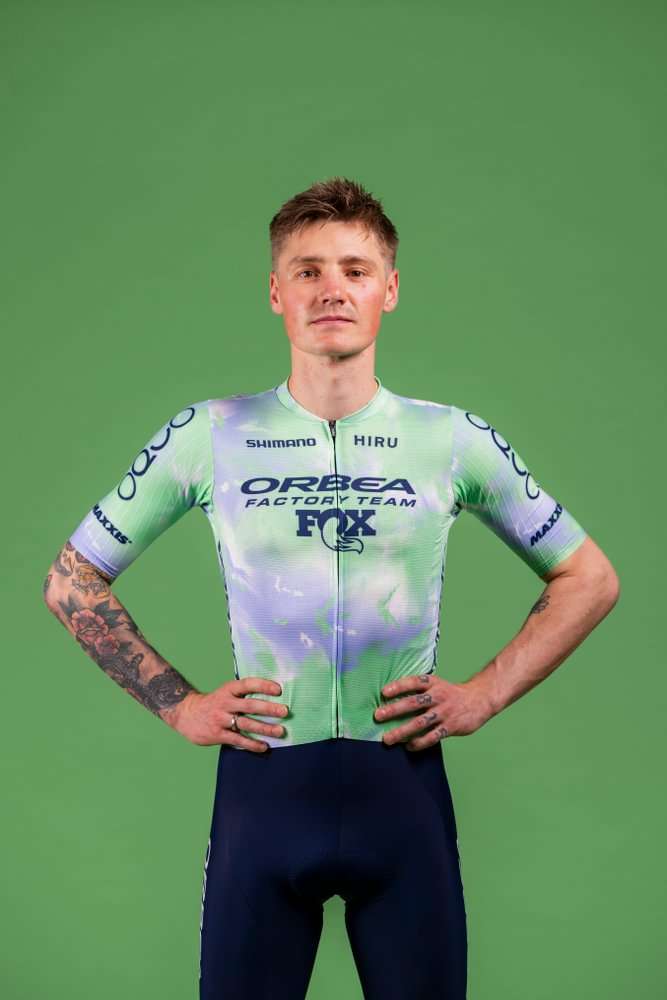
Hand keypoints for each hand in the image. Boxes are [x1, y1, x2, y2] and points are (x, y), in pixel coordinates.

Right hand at [168, 677, 288, 750]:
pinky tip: (264, 747)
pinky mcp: (218, 734)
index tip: (279, 690)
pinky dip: (252, 744)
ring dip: (265, 728)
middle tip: (285, 711)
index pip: (248, 684)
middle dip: (269, 709)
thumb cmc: (214, 703)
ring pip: (246, 724)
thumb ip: (243, 694)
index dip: (263, 686)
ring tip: (280, 731)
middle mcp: (225, 703)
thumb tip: (271, 696)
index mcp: (228, 689)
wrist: (186, 714)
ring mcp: (221, 719)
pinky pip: (238, 739)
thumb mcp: (225, 692)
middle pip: (250, 705)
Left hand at [374, 673, 493, 750]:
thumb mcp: (437, 684)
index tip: (384, 692)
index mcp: (433, 683)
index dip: (399, 686)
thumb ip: (419, 691)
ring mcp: (444, 712)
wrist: (480, 699)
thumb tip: (392, 698)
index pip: (413, 682)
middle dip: (394, 710)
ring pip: (420, 722)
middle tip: (378, 716)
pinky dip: (419, 742)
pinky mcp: (451, 727)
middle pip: (413, 703)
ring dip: (402, 731)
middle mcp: (438, 696)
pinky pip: (433, 736)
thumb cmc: (451, 693)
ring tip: (388, 738)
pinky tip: (408, 746)